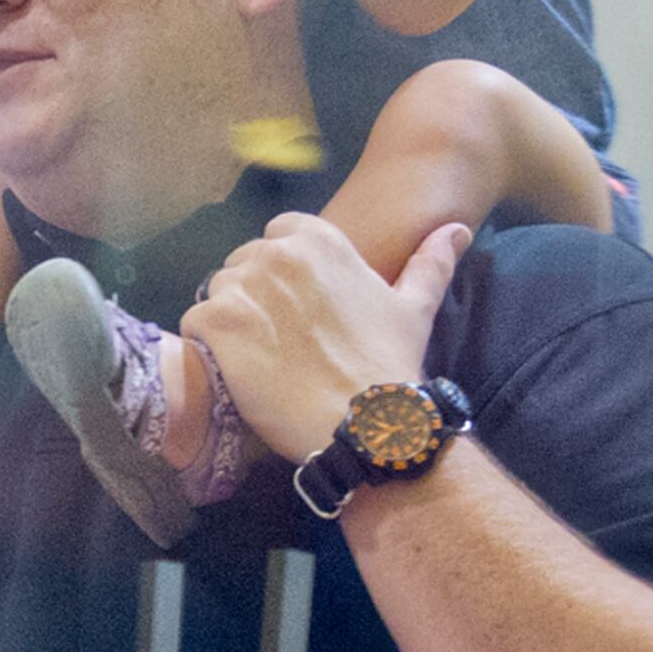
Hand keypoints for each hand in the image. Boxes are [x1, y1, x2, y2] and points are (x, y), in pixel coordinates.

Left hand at [180, 216, 468, 464]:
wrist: (363, 422)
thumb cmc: (389, 365)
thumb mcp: (415, 307)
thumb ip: (431, 263)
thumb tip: (458, 229)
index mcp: (319, 239)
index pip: (277, 236)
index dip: (283, 273)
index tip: (300, 309)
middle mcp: (276, 253)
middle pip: (244, 264)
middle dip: (256, 296)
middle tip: (283, 341)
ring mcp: (242, 285)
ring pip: (218, 292)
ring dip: (231, 322)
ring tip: (263, 359)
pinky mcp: (214, 321)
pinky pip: (194, 324)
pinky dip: (207, 347)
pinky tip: (239, 371)